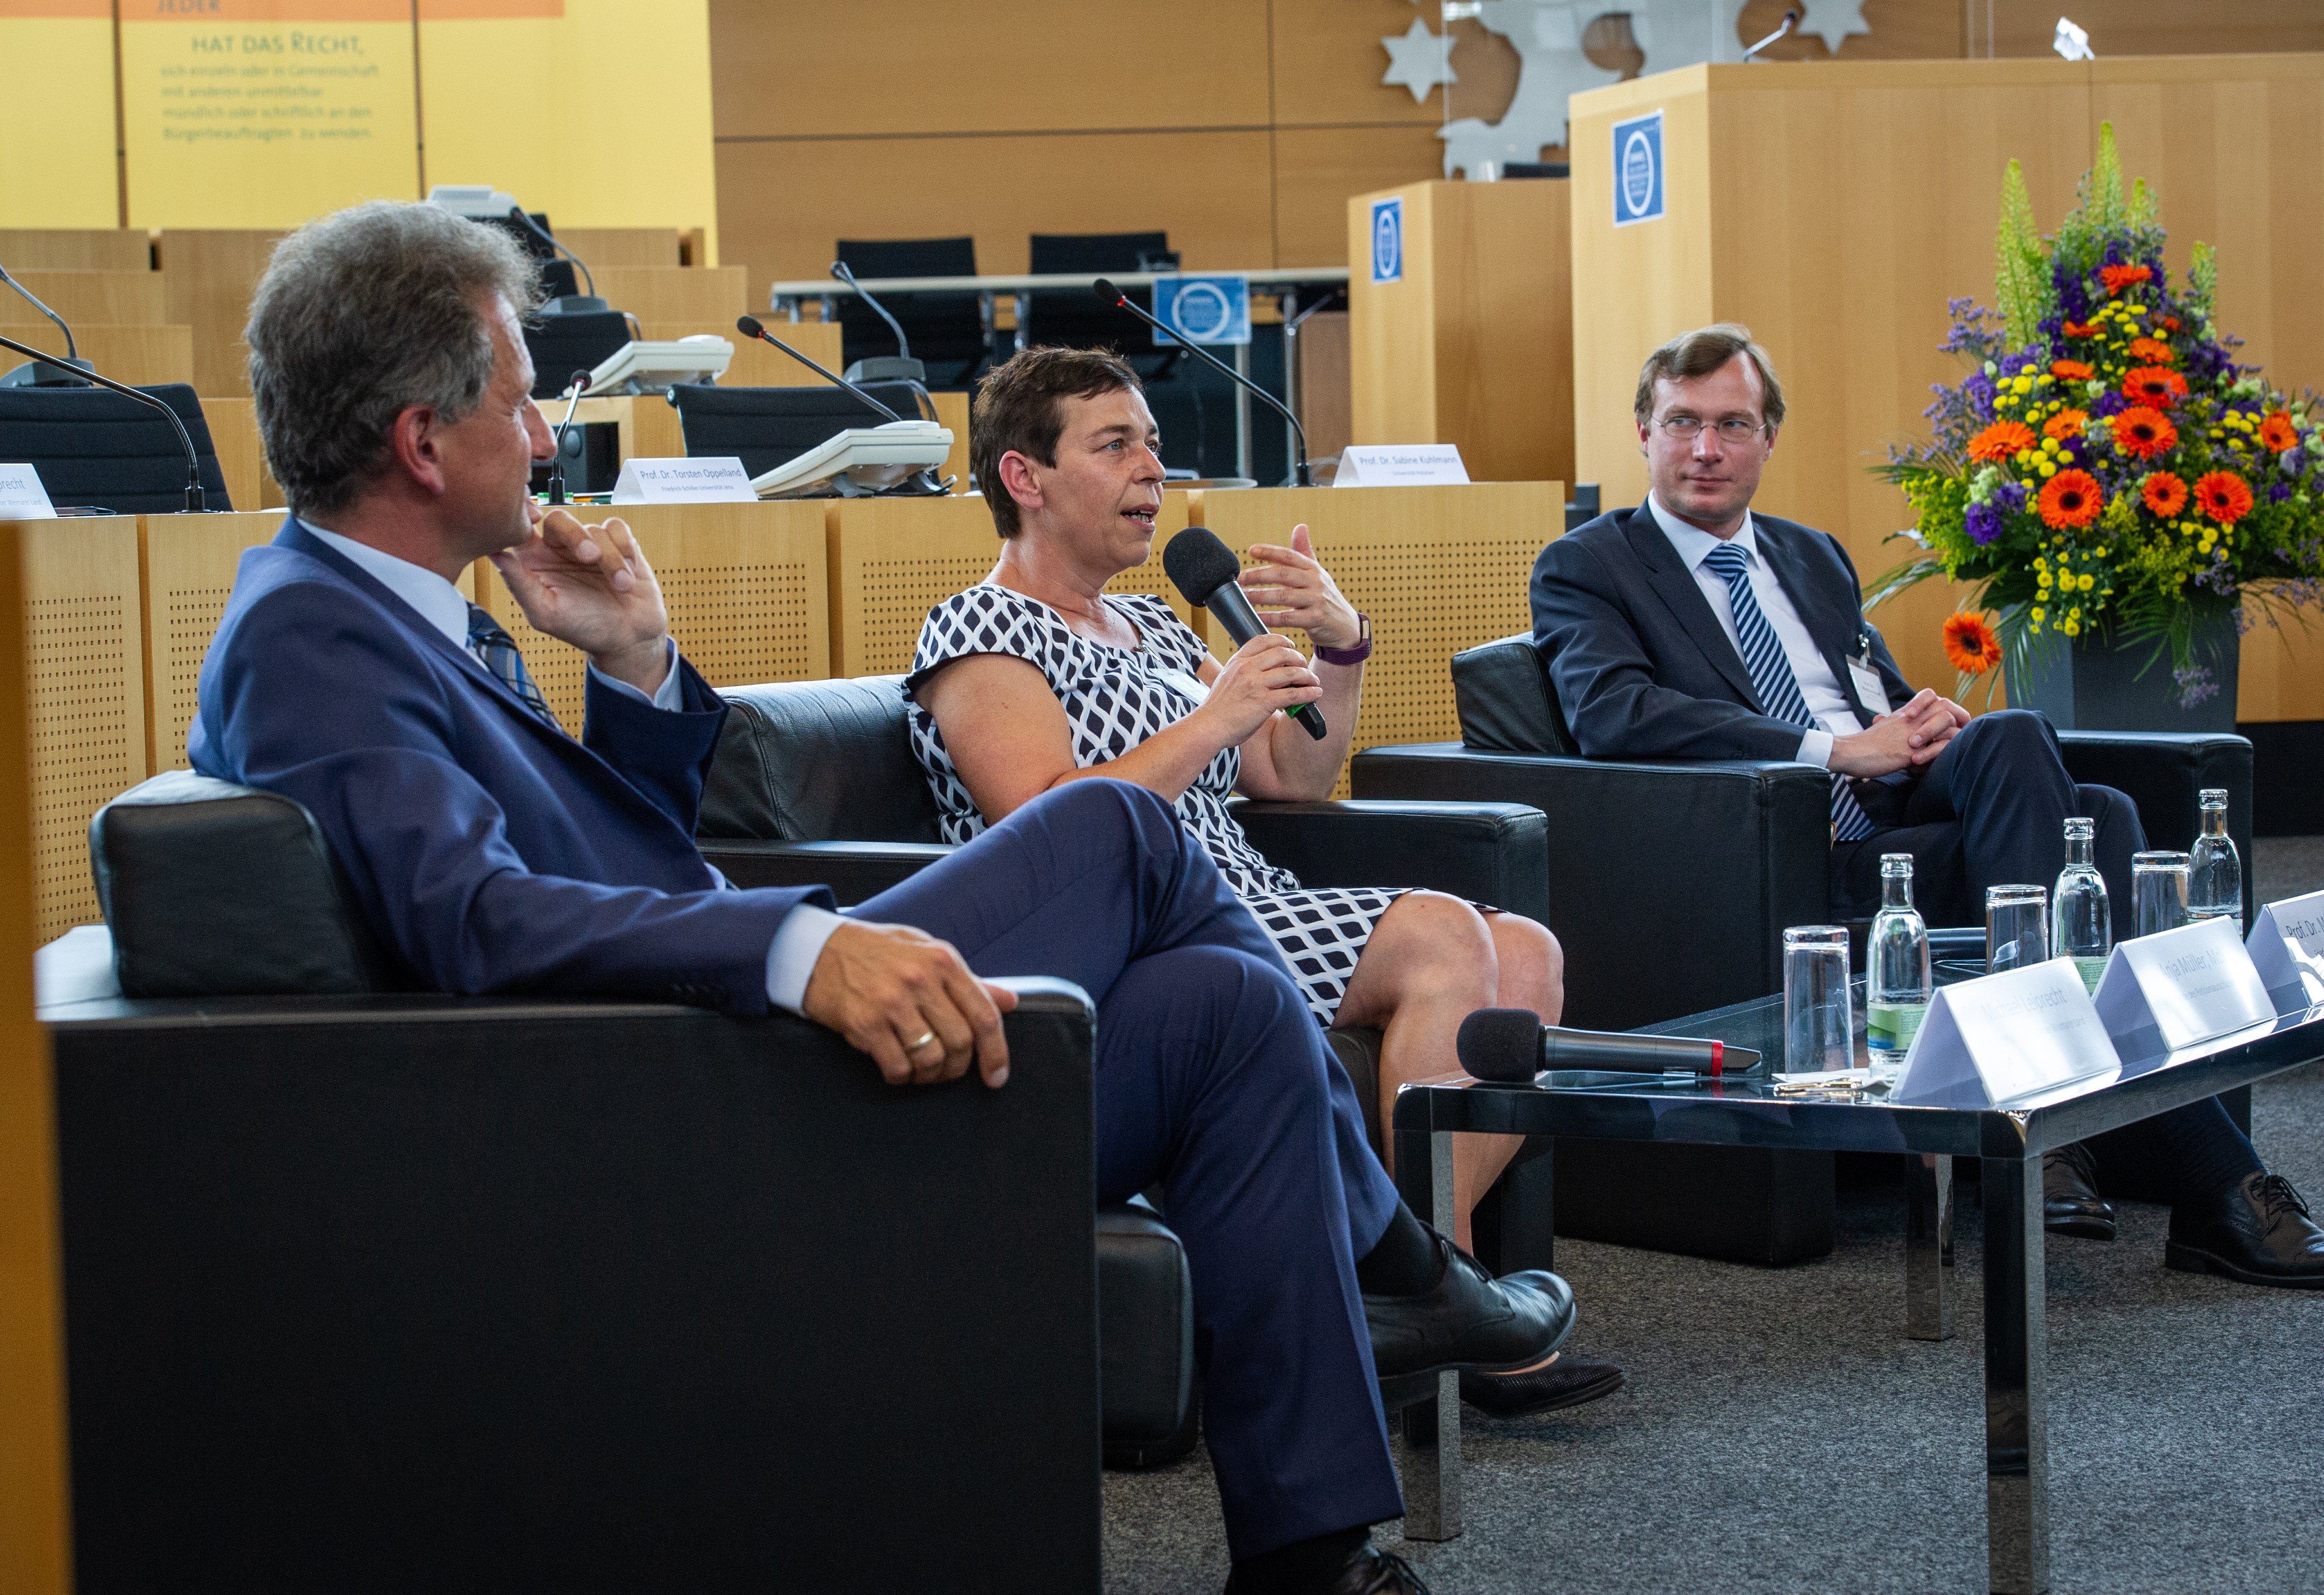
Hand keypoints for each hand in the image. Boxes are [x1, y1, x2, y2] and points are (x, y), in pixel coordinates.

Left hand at [492, 508, 670, 692]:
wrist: (630, 638)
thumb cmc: (584, 630)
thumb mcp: (545, 613)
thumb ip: (518, 583)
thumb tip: (494, 553)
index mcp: (536, 562)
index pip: (522, 527)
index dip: (524, 514)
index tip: (535, 517)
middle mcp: (560, 550)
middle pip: (559, 520)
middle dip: (576, 536)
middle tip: (590, 558)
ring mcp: (590, 544)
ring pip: (595, 528)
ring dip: (611, 558)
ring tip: (621, 586)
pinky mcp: (617, 543)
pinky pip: (618, 528)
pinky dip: (625, 548)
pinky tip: (629, 571)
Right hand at [801, 920, 1018, 1087]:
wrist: (818, 949)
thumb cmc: (876, 951)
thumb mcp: (926, 951)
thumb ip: (969, 980)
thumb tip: (1010, 1001)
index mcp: (943, 960)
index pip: (984, 1015)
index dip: (996, 1052)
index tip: (997, 1075)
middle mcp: (920, 980)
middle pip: (960, 1042)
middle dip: (959, 1067)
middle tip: (949, 1071)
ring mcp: (891, 1002)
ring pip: (931, 1059)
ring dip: (931, 1075)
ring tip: (923, 1071)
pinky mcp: (865, 1024)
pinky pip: (897, 1067)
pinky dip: (903, 1076)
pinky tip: (897, 1068)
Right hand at [1197, 632, 1320, 746]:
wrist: (1208, 726)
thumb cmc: (1218, 708)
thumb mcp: (1227, 679)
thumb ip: (1243, 671)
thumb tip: (1265, 672)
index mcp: (1237, 661)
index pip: (1263, 640)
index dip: (1282, 640)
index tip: (1291, 647)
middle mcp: (1247, 668)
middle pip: (1282, 653)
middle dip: (1299, 658)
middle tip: (1304, 666)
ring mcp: (1255, 685)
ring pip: (1291, 672)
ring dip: (1307, 676)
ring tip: (1314, 681)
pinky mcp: (1263, 702)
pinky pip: (1292, 694)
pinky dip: (1308, 693)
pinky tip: (1315, 694)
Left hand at [1240, 525, 1361, 651]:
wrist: (1346, 626)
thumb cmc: (1326, 598)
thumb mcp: (1317, 573)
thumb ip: (1305, 551)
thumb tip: (1300, 526)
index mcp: (1313, 569)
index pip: (1289, 556)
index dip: (1270, 551)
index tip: (1251, 551)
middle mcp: (1316, 582)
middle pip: (1284, 574)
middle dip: (1259, 575)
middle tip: (1239, 578)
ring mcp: (1317, 601)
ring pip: (1284, 596)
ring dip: (1260, 596)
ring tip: (1243, 596)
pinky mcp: (1316, 620)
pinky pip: (1288, 618)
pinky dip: (1270, 617)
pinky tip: (1256, 616)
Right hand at [1829, 690, 1963, 775]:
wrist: (1850, 752)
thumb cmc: (1862, 746)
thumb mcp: (1882, 730)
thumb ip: (1896, 729)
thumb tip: (1898, 733)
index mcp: (1904, 714)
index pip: (1933, 698)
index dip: (1947, 707)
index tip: (1953, 722)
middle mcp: (1911, 718)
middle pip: (1946, 705)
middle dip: (1960, 718)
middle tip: (1963, 732)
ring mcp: (1913, 732)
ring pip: (1947, 722)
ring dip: (1954, 737)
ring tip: (1953, 749)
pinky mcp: (1912, 750)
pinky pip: (1940, 746)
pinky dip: (1944, 753)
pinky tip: (1938, 761)